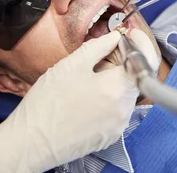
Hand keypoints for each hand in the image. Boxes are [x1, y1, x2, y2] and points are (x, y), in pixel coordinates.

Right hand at [0, 32, 139, 172]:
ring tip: (85, 80)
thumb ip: (98, 47)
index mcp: (117, 89)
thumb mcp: (71, 65)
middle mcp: (123, 110)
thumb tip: (115, 38)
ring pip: (124, 94)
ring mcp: (117, 126)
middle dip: (121, 63)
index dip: (140, 44)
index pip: (145, 60)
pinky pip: (115, 111)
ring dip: (113, 82)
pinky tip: (84, 97)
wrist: (32, 141)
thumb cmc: (48, 104)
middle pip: (133, 77)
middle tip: (100, 55)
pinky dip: (107, 99)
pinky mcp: (108, 136)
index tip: (131, 35)